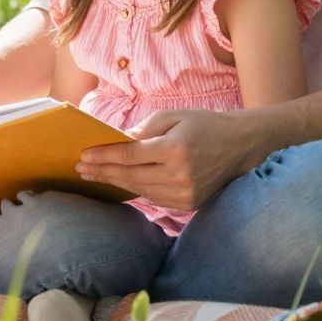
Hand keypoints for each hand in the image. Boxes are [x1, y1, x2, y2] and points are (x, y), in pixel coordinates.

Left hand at [74, 107, 264, 210]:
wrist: (241, 148)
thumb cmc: (205, 125)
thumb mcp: (174, 116)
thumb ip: (145, 128)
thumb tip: (119, 141)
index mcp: (174, 149)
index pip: (130, 156)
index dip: (104, 156)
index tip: (84, 155)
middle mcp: (179, 175)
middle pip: (130, 176)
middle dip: (102, 172)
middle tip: (80, 169)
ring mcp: (184, 194)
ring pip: (140, 190)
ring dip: (115, 182)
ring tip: (94, 176)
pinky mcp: (188, 204)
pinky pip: (153, 197)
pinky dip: (135, 189)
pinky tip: (120, 182)